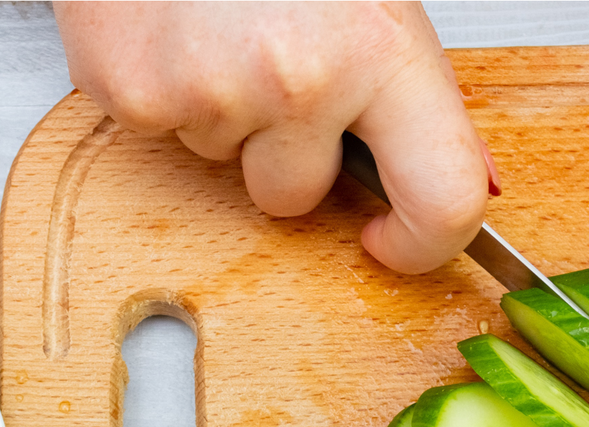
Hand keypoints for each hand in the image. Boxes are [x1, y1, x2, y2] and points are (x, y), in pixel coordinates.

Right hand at [54, 1, 495, 272]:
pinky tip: (174, 29)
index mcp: (381, 50)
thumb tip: (456, 175)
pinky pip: (161, 132)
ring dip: (221, 111)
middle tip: (273, 65)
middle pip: (295, 197)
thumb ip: (406, 88)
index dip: (424, 240)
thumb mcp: (370, 0)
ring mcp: (208, 95)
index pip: (442, 196)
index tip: (395, 238)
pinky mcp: (132, 97)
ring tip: (217, 27)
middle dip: (284, 153)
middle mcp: (299, 82)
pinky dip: (164, 90)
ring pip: (222, 162)